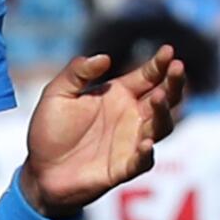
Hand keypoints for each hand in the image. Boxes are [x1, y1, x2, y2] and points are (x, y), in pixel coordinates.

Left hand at [22, 46, 184, 217]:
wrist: (41, 169)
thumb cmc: (50, 129)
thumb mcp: (57, 94)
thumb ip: (76, 73)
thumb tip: (103, 57)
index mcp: (117, 95)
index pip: (146, 77)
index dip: (159, 64)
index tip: (169, 50)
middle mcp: (131, 116)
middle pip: (162, 98)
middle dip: (173, 83)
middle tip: (178, 67)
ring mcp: (131, 142)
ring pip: (160, 127)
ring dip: (163, 113)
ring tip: (159, 98)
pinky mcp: (124, 167)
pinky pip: (142, 161)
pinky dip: (146, 152)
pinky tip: (145, 143)